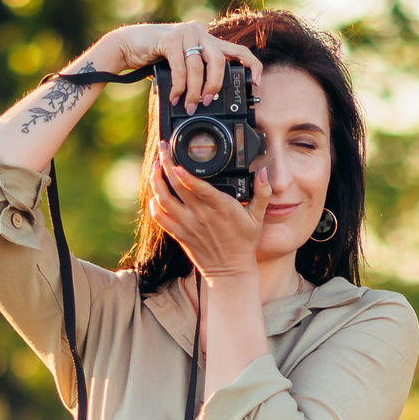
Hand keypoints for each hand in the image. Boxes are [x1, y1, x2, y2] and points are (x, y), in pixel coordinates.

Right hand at [107, 19, 263, 111]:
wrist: (127, 46)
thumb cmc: (156, 58)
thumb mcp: (183, 65)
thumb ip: (198, 72)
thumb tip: (210, 97)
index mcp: (208, 39)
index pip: (238, 51)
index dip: (252, 66)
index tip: (258, 83)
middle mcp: (200, 32)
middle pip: (219, 62)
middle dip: (214, 86)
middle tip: (207, 102)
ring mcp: (186, 33)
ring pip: (198, 68)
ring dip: (193, 91)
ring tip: (188, 105)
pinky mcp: (170, 38)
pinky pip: (181, 68)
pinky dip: (179, 86)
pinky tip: (175, 96)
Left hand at [149, 152, 271, 282]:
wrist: (230, 271)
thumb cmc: (244, 243)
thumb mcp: (258, 217)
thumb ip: (262, 193)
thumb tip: (264, 173)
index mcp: (220, 208)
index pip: (198, 187)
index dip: (184, 174)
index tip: (175, 160)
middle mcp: (200, 216)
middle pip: (176, 187)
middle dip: (166, 164)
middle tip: (162, 148)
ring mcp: (187, 225)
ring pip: (163, 200)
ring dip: (156, 181)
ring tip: (156, 166)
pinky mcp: (179, 235)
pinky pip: (160, 217)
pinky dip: (154, 204)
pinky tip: (155, 193)